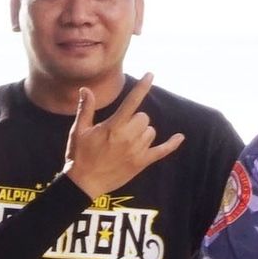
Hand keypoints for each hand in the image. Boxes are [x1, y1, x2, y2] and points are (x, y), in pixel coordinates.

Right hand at [64, 73, 184, 195]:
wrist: (83, 183)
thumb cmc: (79, 156)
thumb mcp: (78, 131)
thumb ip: (86, 109)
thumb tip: (86, 89)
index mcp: (113, 126)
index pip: (132, 102)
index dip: (142, 87)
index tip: (150, 74)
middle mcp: (128, 137)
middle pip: (143, 117)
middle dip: (134, 120)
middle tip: (120, 130)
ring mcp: (137, 150)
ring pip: (150, 131)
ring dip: (142, 132)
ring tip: (126, 142)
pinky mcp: (141, 162)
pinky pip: (162, 151)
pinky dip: (172, 144)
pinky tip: (179, 137)